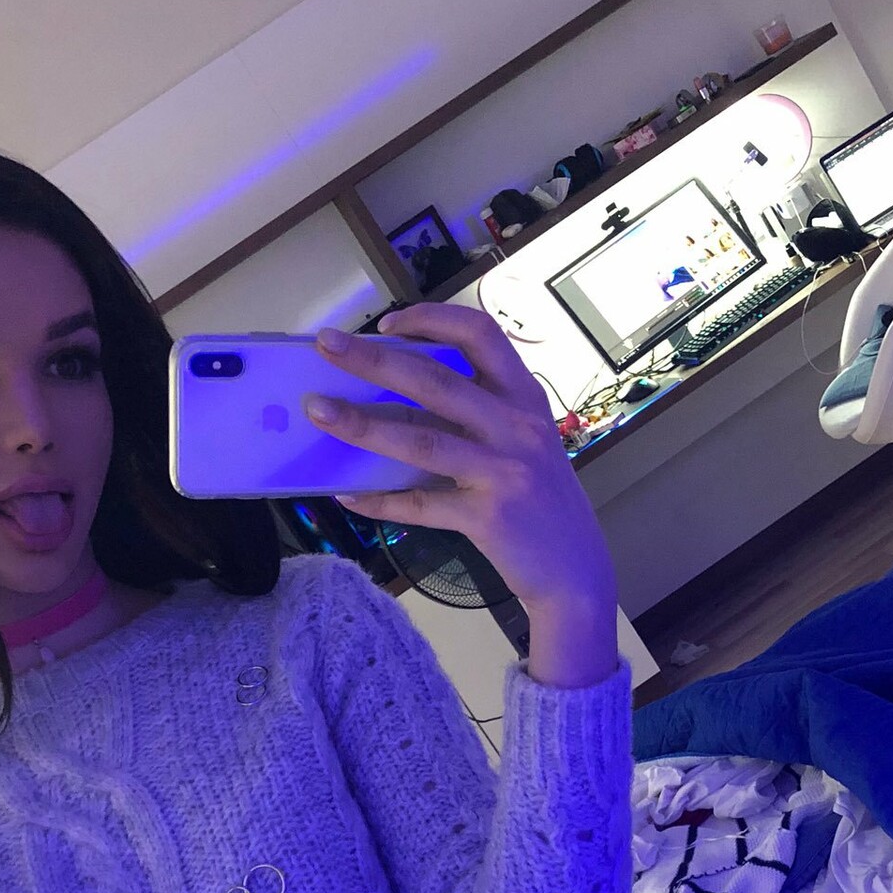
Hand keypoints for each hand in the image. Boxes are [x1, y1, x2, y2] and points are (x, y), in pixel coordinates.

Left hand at [307, 306, 620, 684]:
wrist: (575, 572)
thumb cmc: (541, 502)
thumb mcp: (526, 444)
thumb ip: (481, 417)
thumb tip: (400, 401)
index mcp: (524, 399)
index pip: (480, 335)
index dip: (431, 320)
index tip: (386, 325)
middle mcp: (516, 427)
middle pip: (435, 380)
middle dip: (373, 360)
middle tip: (326, 346)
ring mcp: (503, 470)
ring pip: (420, 439)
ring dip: (361, 424)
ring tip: (317, 412)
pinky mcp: (487, 515)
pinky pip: (420, 503)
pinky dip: (380, 501)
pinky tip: (347, 496)